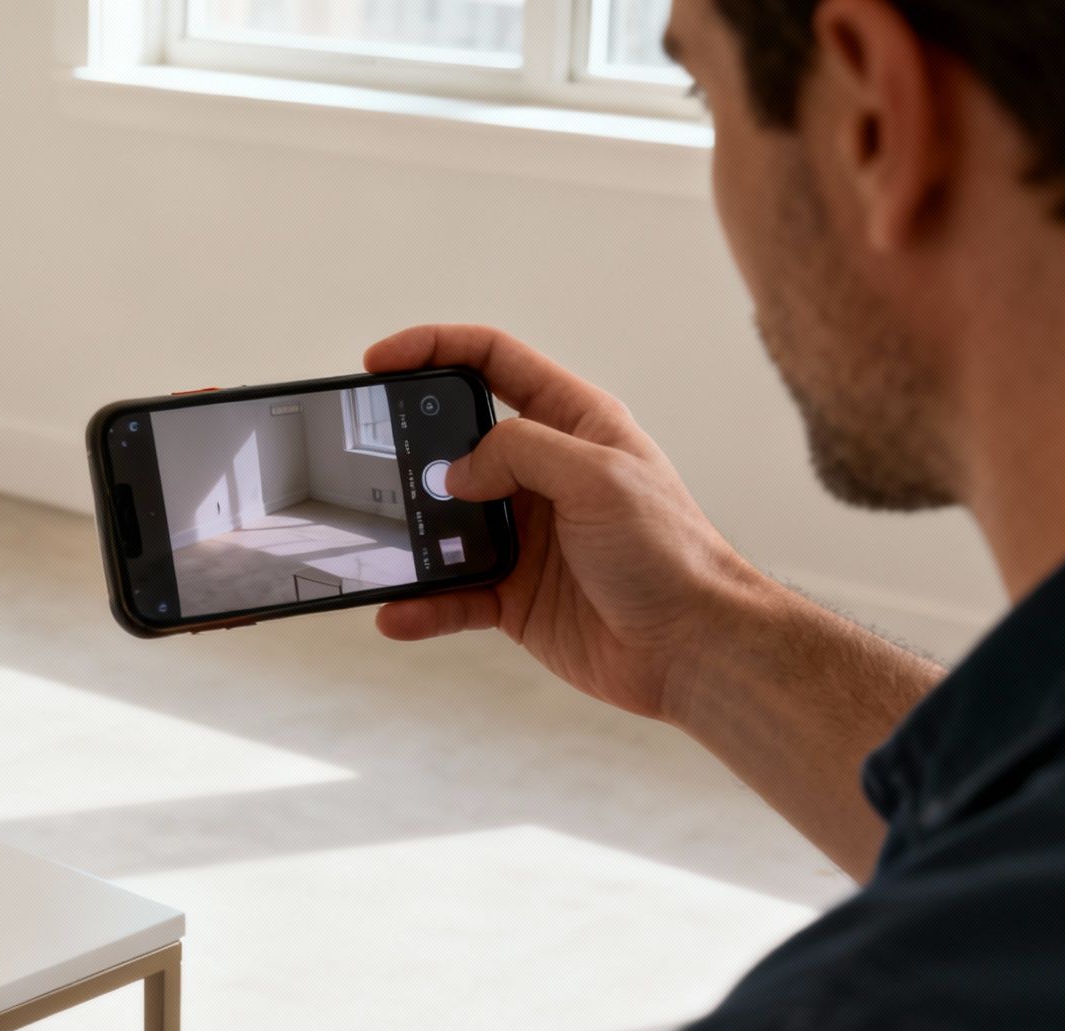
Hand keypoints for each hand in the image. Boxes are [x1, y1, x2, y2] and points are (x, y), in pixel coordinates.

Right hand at [366, 325, 767, 721]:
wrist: (694, 647)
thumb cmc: (669, 553)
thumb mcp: (600, 477)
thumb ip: (522, 451)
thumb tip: (456, 470)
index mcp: (573, 424)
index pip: (492, 361)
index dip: (434, 349)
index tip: (379, 362)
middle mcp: (544, 473)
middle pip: (456, 442)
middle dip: (409, 449)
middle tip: (371, 462)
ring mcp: (524, 535)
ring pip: (444, 522)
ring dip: (411, 536)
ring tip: (384, 546)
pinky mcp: (513, 593)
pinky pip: (452, 593)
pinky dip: (422, 604)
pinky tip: (399, 613)